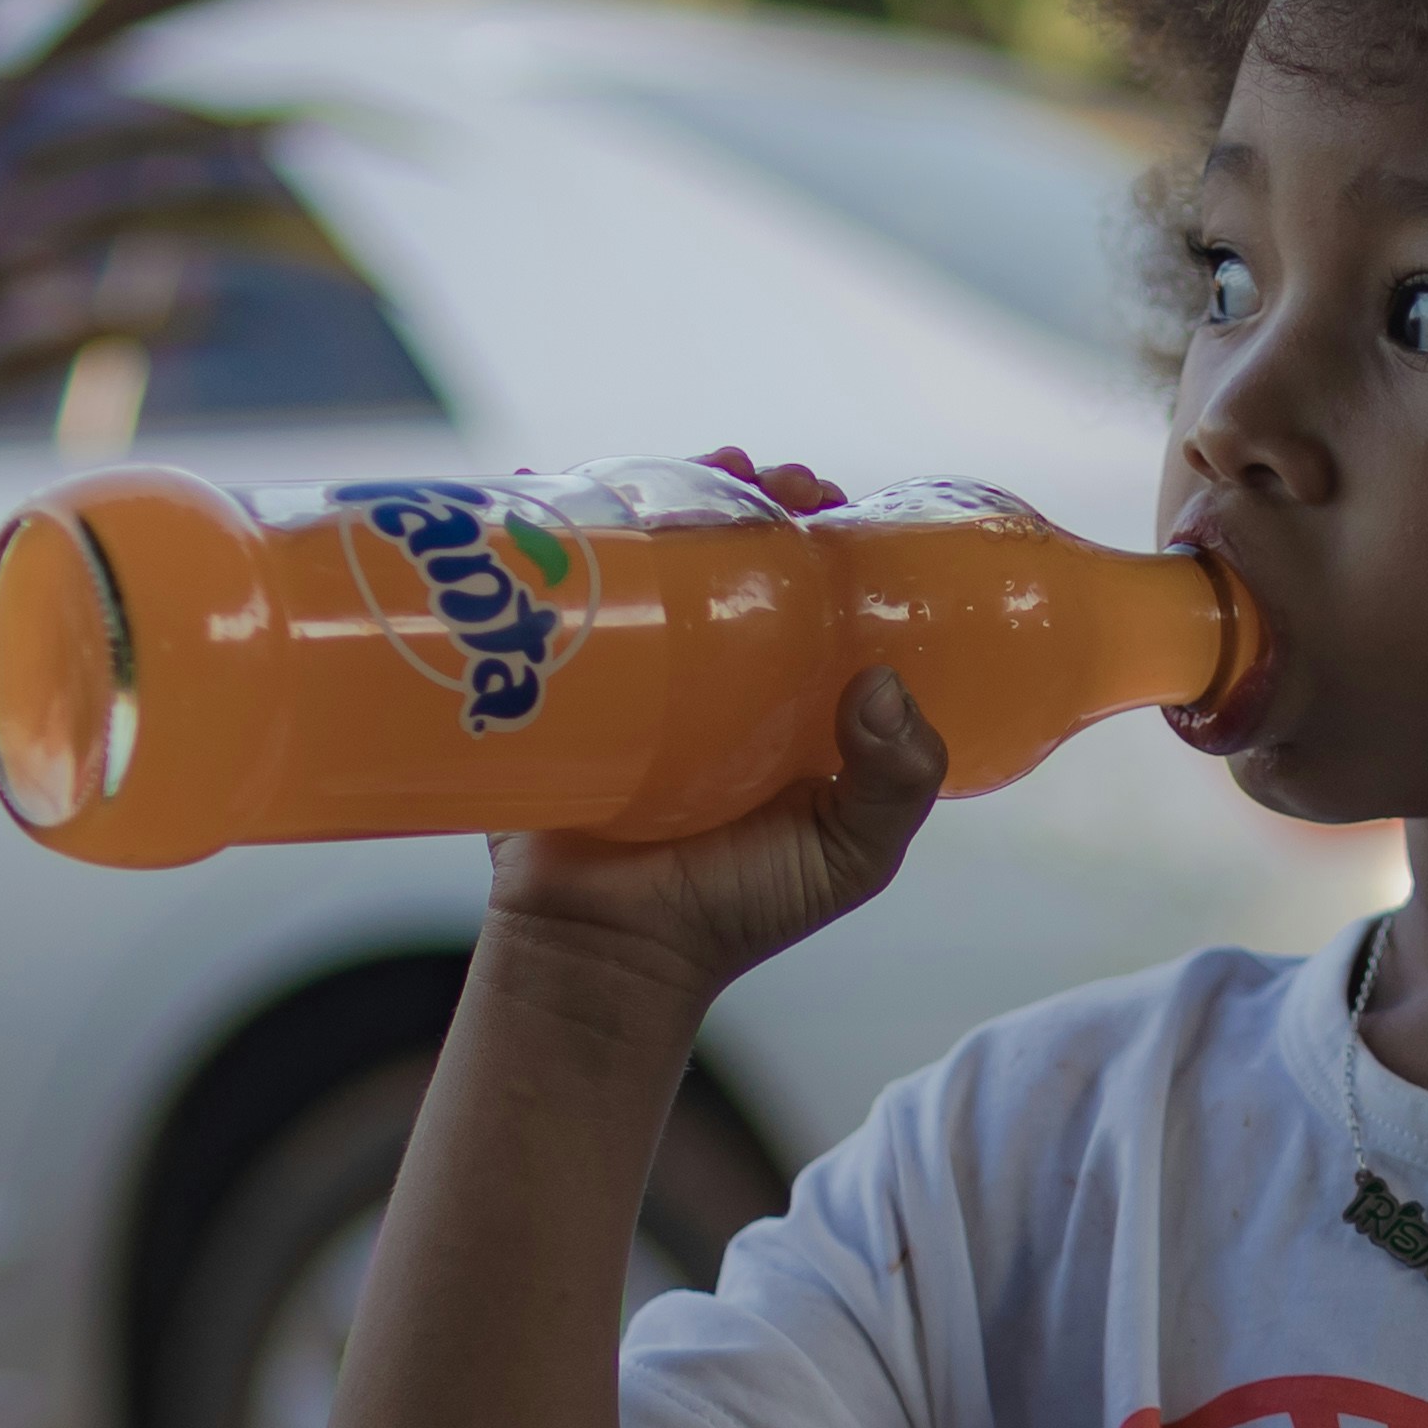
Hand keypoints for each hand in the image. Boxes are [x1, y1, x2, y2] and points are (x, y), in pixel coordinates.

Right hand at [488, 453, 947, 998]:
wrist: (607, 957)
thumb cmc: (734, 911)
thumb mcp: (850, 853)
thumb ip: (897, 781)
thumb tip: (883, 680)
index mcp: (780, 688)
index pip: (802, 578)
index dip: (813, 524)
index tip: (821, 496)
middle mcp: (704, 664)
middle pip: (716, 543)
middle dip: (733, 488)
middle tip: (749, 473)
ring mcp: (623, 665)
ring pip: (636, 551)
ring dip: (648, 486)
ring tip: (678, 470)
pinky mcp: (544, 679)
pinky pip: (534, 590)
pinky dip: (530, 525)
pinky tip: (537, 483)